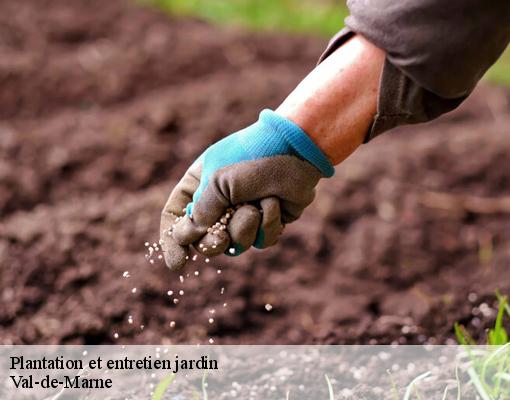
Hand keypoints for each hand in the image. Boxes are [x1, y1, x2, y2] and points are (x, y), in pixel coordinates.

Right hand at [160, 109, 333, 269]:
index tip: (178, 263)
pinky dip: (268, 224)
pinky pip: (261, 241)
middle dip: (213, 243)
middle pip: (203, 240)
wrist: (297, 149)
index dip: (173, 241)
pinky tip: (275, 203)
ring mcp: (244, 213)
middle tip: (220, 240)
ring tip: (256, 205)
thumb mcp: (217, 181)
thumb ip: (201, 212)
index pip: (175, 216)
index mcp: (199, 185)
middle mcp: (219, 201)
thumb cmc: (253, 157)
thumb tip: (187, 237)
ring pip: (235, 245)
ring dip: (245, 228)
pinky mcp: (268, 222)